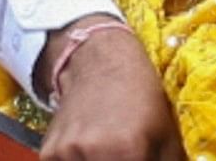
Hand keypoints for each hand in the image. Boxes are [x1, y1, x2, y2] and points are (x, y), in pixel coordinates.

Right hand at [38, 22, 181, 160]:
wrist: (99, 64)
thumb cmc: (141, 98)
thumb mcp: (167, 135)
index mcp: (128, 151)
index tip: (140, 158)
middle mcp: (92, 153)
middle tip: (126, 155)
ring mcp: (66, 154)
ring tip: (108, 151)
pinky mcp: (48, 154)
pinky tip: (88, 151)